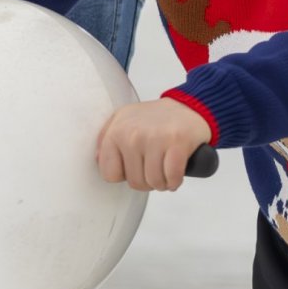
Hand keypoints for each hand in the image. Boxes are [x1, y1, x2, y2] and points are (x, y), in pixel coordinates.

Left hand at [96, 99, 213, 191]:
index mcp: (116, 131)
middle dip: (147, 182)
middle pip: (135, 182)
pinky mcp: (177, 143)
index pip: (109, 174)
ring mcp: (155, 139)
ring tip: (165, 171)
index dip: (124, 176)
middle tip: (154, 169)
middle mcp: (133, 135)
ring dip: (162, 183)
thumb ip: (106, 139)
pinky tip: (175, 175)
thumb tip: (98, 160)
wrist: (189, 105)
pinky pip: (172, 178)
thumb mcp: (123, 120)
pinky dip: (175, 181)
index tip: (134, 167)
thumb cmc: (155, 118)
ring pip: (154, 182)